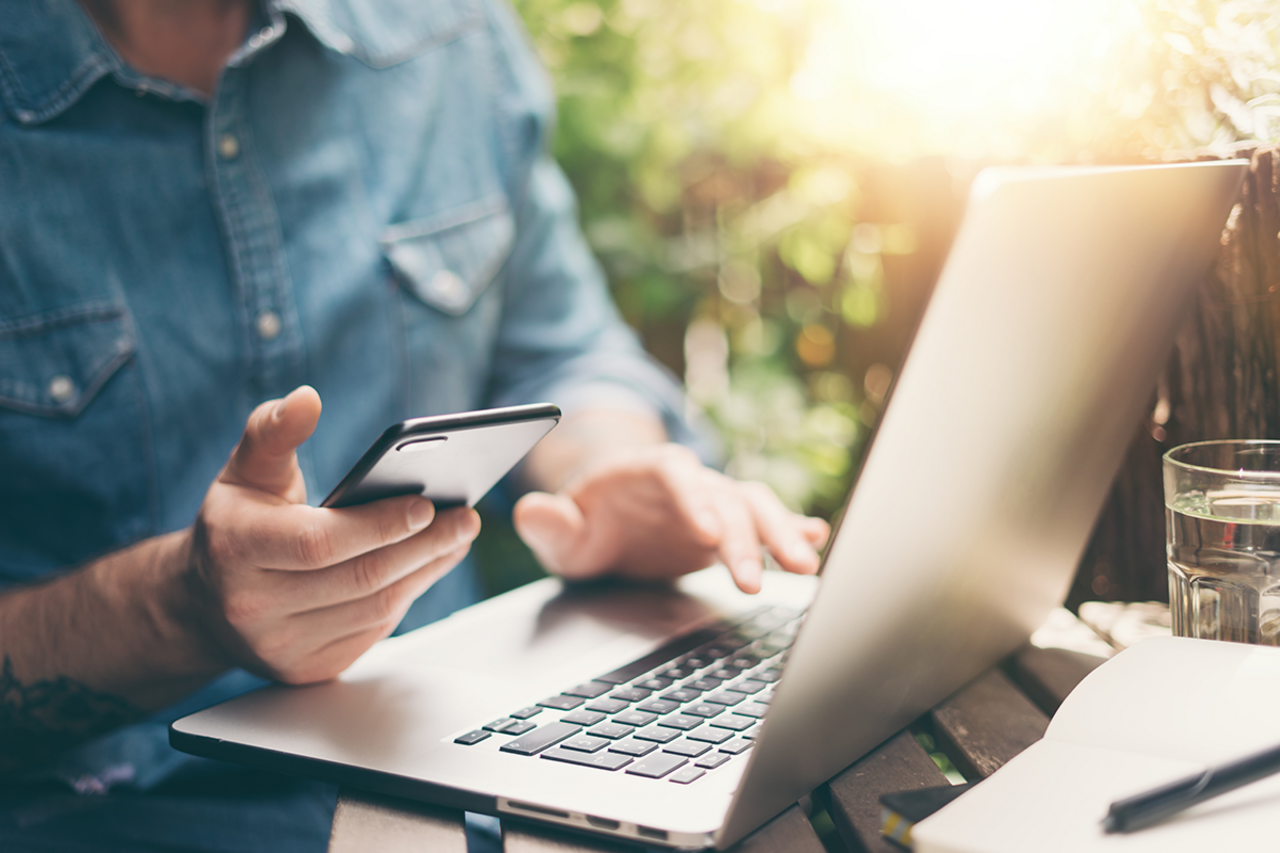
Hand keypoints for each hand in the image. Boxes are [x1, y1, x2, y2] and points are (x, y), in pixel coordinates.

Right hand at [183, 386, 479, 683]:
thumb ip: (274, 431)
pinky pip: (374, 631)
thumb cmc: (236, 525)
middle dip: (423, 546)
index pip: (320, 543)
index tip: (427, 504)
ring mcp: (281, 646)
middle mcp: (253, 606)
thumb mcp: (245, 472)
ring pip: (375, 608)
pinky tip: (431, 565)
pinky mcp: (309, 669)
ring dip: (426, 571)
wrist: (201, 604)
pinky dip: (409, 595)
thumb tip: (307, 399)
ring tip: (459, 536)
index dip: (379, 525)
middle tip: (466, 517)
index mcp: (236, 549)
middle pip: (360, 577)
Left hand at [512, 444, 828, 593]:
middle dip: (745, 537)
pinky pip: (767, 522)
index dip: (693, 500)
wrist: (607, 523)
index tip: (705, 534)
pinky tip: (817, 537)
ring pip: (755, 508)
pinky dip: (793, 527)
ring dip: (780, 534)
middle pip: (725, 496)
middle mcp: (690, 482)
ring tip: (803, 564)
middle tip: (756, 580)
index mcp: (648, 471)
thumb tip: (529, 511)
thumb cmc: (583, 525)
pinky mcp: (730, 527)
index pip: (675, 474)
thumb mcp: (559, 531)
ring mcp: (714, 503)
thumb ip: (547, 522)